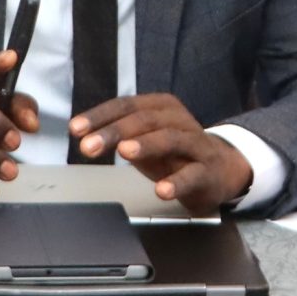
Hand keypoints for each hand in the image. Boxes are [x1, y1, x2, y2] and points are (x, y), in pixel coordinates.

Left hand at [72, 94, 253, 214]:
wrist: (220, 171)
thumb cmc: (175, 154)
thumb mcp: (145, 140)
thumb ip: (118, 134)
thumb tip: (82, 134)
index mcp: (161, 107)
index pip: (126, 105)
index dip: (99, 116)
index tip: (76, 129)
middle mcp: (179, 121)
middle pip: (145, 120)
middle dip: (114, 132)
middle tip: (88, 146)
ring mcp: (196, 144)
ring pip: (171, 139)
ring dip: (146, 144)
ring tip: (124, 152)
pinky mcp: (208, 171)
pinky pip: (193, 175)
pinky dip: (177, 182)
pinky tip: (162, 190)